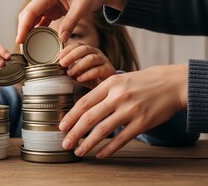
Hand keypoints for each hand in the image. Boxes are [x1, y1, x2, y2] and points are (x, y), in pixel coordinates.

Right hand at [16, 0, 126, 43]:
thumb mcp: (82, 7)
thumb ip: (70, 23)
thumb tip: (61, 40)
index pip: (31, 11)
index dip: (23, 26)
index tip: (19, 40)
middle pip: (27, 15)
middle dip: (23, 30)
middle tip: (22, 47)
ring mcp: (47, 3)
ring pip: (32, 18)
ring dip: (29, 31)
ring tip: (27, 46)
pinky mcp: (52, 9)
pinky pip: (40, 21)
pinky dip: (38, 30)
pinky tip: (37, 41)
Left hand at [59, 42, 116, 87]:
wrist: (106, 86)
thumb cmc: (90, 77)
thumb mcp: (77, 71)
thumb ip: (69, 68)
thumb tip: (58, 69)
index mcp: (88, 50)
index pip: (77, 45)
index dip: (67, 49)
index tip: (59, 57)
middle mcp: (96, 53)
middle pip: (84, 49)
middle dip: (71, 56)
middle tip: (62, 64)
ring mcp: (103, 60)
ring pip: (91, 58)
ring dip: (78, 65)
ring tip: (70, 73)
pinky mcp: (108, 70)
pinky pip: (98, 70)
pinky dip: (87, 74)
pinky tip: (79, 79)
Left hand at [59, 64, 187, 157]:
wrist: (172, 84)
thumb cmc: (142, 82)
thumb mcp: (120, 80)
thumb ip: (102, 92)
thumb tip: (82, 110)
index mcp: (110, 84)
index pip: (84, 103)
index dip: (71, 117)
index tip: (61, 127)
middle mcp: (118, 97)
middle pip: (89, 118)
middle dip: (74, 133)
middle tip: (65, 143)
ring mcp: (131, 110)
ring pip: (103, 130)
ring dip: (88, 144)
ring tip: (79, 151)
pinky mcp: (143, 122)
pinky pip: (122, 139)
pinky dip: (109, 149)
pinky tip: (100, 154)